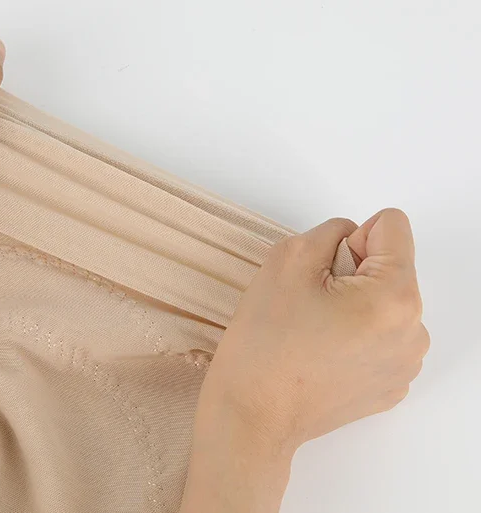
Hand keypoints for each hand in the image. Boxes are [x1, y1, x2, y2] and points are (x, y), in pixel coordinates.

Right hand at [205, 208, 428, 447]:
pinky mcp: (390, 385)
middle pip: (390, 268)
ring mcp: (405, 363)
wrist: (252, 415)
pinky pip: (381, 338)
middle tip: (309, 305)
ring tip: (313, 332)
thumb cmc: (265, 343)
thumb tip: (352, 239)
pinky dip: (355, 337)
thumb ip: (330, 231)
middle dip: (352, 274)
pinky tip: (321, 354)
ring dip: (354, 306)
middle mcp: (413, 331)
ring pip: (384, 303)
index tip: (323, 271)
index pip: (392, 226)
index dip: (351, 237)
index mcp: (395, 296)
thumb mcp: (287, 259)